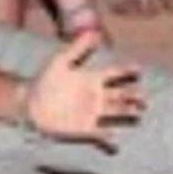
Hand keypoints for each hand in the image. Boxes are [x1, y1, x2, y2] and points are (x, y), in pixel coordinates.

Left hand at [22, 31, 146, 147]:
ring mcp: (92, 114)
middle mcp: (96, 96)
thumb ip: (77, 48)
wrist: (29, 104)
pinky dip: (108, 140)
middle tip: (143, 97)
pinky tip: (115, 142)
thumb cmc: (44, 80)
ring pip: (116, 113)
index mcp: (92, 79)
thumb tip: (94, 31)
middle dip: (133, 96)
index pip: (114, 74)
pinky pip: (100, 135)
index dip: (126, 71)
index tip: (138, 68)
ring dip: (127, 113)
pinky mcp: (85, 129)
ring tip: (136, 113)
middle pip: (121, 95)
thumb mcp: (61, 61)